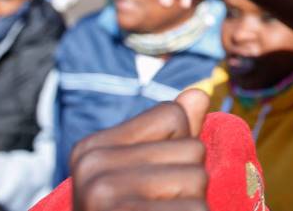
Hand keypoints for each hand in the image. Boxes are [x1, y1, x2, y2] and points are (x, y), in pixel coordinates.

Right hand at [71, 89, 209, 210]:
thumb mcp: (145, 174)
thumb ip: (173, 135)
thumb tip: (200, 92)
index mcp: (92, 147)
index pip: (173, 115)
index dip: (178, 152)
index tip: (151, 186)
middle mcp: (91, 165)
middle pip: (192, 148)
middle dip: (189, 183)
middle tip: (159, 206)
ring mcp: (103, 193)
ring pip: (198, 177)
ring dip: (192, 203)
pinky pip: (196, 207)